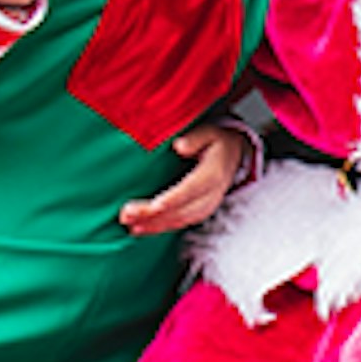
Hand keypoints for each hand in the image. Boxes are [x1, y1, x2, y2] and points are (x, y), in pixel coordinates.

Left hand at [120, 124, 246, 238]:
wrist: (233, 156)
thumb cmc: (216, 142)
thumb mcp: (209, 133)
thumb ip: (195, 138)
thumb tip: (179, 146)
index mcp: (213, 174)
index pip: (191, 189)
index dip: (173, 199)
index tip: (154, 206)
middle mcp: (211, 195)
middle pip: (181, 209)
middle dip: (153, 216)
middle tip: (126, 215)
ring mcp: (206, 207)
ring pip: (178, 220)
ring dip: (153, 225)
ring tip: (129, 224)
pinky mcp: (198, 213)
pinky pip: (178, 223)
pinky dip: (159, 228)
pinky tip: (140, 228)